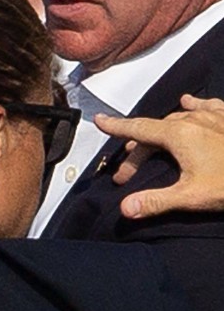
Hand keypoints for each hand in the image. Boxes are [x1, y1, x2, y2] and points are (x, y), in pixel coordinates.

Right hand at [95, 95, 223, 218]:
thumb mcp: (192, 196)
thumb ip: (156, 201)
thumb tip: (125, 208)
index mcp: (177, 134)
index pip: (137, 129)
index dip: (116, 127)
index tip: (98, 120)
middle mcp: (192, 119)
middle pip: (155, 131)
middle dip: (138, 149)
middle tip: (127, 175)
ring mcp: (214, 117)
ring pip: (178, 117)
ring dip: (160, 131)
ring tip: (151, 142)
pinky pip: (208, 106)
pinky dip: (194, 106)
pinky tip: (191, 103)